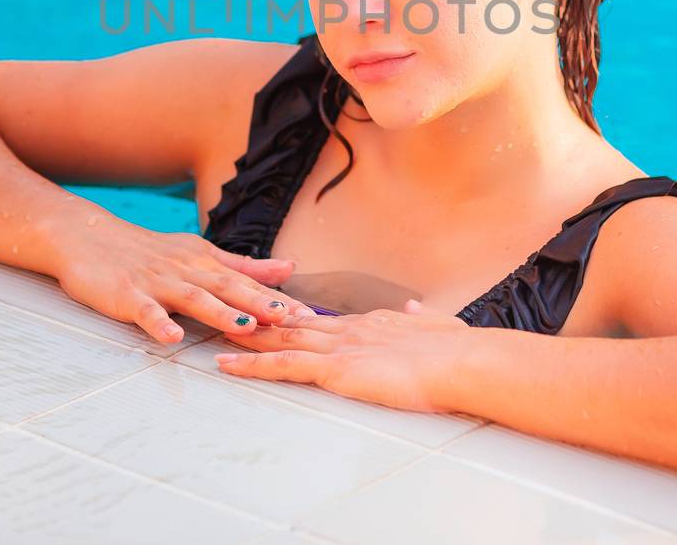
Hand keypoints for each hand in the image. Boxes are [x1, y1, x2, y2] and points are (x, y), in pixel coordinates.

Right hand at [50, 215, 317, 344]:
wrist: (88, 236)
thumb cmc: (146, 250)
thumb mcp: (198, 252)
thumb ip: (244, 265)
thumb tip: (289, 268)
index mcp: (205, 262)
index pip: (248, 282)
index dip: (280, 299)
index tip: (312, 316)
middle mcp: (186, 269)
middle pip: (229, 288)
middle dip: (263, 305)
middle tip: (294, 322)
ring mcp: (157, 282)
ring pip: (193, 297)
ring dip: (220, 313)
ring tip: (246, 328)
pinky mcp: (127, 294)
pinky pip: (145, 310)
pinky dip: (159, 323)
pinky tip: (172, 338)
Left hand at [213, 298, 473, 412]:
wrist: (462, 363)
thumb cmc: (458, 353)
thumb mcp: (437, 327)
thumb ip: (420, 319)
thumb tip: (412, 307)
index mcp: (371, 325)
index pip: (323, 320)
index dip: (293, 315)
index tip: (272, 310)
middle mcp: (349, 330)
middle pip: (293, 322)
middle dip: (259, 318)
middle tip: (229, 312)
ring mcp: (339, 347)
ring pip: (280, 339)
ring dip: (245, 337)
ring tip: (214, 331)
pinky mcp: (335, 369)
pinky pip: (283, 366)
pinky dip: (252, 366)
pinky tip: (227, 367)